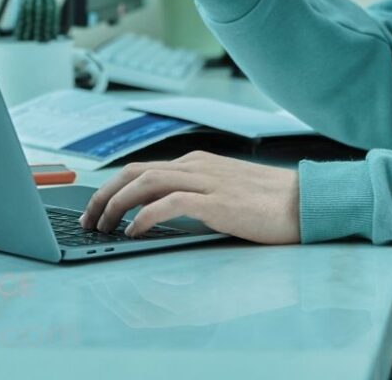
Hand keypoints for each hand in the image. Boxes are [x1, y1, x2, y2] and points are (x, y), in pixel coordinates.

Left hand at [79, 150, 300, 244]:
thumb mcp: (223, 192)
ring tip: (103, 226)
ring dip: (118, 204)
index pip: (142, 168)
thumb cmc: (267, 202)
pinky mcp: (217, 202)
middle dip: (105, 194)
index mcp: (196, 161)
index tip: (96, 208)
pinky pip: (171, 202)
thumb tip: (161, 213)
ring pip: (146, 182)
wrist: (303, 202)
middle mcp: (196, 165)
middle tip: (88, 219)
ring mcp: (206, 181)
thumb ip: (195, 195)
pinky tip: (134, 230)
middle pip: (136, 171)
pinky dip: (146, 215)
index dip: (113, 187)